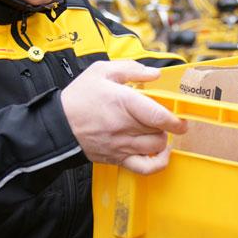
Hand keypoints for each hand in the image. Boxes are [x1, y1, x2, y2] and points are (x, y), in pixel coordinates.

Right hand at [61, 61, 187, 174]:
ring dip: (161, 138)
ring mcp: (122, 145)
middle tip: (160, 117)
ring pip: (156, 146)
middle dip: (165, 123)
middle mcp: (125, 126)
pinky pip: (145, 168)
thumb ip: (130, 69)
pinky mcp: (118, 158)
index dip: (175, 119)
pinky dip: (159, 163)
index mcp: (123, 102)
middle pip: (160, 129)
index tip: (180, 117)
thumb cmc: (78, 98)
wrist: (57, 125)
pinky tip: (161, 154)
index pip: (159, 115)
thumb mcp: (101, 71)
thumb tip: (154, 74)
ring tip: (155, 130)